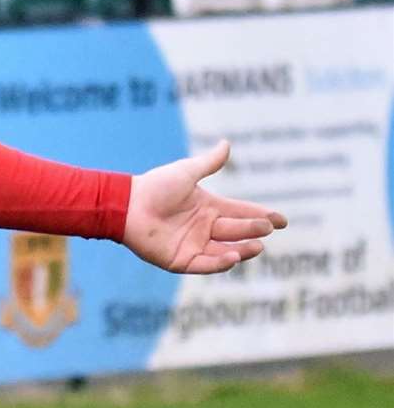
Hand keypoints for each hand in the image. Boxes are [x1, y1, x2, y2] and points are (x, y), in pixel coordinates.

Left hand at [122, 141, 286, 274]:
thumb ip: (208, 163)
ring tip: (258, 245)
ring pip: (226, 249)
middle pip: (236, 230)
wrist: (127, 205)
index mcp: (208, 207)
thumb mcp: (186, 173)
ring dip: (243, 249)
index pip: (241, 212)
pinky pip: (205, 264)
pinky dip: (220, 262)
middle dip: (254, 229)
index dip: (261, 215)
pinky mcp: (181, 260)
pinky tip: (233, 256)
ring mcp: (194, 244)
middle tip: (267, 227)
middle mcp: (204, 227)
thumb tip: (227, 143)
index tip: (282, 220)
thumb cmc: (154, 186)